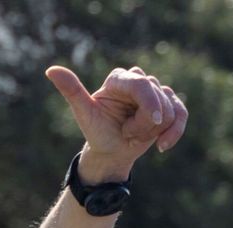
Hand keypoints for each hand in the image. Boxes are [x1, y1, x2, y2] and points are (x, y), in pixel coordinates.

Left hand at [46, 65, 187, 179]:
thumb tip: (50, 70)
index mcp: (117, 79)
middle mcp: (138, 80)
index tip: (152, 121)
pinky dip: (175, 132)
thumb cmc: (96, 132)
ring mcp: (155, 92)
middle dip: (145, 123)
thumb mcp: (83, 113)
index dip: (149, 103)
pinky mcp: (169, 104)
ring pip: (170, 109)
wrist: (110, 152)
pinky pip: (182, 114)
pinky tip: (162, 146)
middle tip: (126, 132)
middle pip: (158, 98)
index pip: (142, 83)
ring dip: (154, 130)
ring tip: (134, 135)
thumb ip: (71, 90)